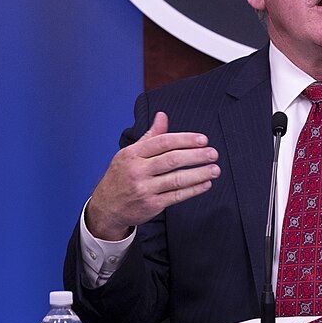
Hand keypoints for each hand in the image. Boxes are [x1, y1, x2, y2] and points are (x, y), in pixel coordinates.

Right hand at [85, 112, 220, 239]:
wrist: (106, 207)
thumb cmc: (122, 175)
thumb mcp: (130, 153)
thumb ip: (151, 136)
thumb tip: (162, 115)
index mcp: (133, 154)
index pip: (163, 142)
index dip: (185, 139)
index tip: (203, 139)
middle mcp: (137, 171)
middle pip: (172, 160)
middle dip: (196, 156)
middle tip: (213, 153)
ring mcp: (144, 189)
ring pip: (177, 179)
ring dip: (199, 174)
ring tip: (215, 169)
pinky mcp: (151, 205)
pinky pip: (176, 196)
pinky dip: (193, 190)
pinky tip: (206, 184)